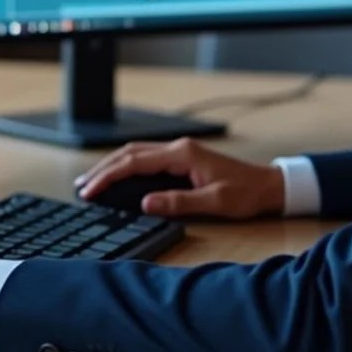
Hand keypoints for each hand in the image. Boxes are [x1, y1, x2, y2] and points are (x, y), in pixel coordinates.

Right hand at [75, 137, 285, 219]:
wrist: (269, 185)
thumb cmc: (246, 193)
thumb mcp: (214, 203)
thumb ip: (179, 202)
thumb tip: (146, 203)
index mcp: (182, 154)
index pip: (135, 163)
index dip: (109, 176)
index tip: (92, 191)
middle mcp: (178, 148)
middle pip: (130, 153)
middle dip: (103, 168)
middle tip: (82, 187)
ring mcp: (180, 152)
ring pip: (137, 154)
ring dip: (113, 166)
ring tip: (93, 181)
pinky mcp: (183, 159)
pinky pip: (147, 159)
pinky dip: (128, 167)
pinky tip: (120, 177)